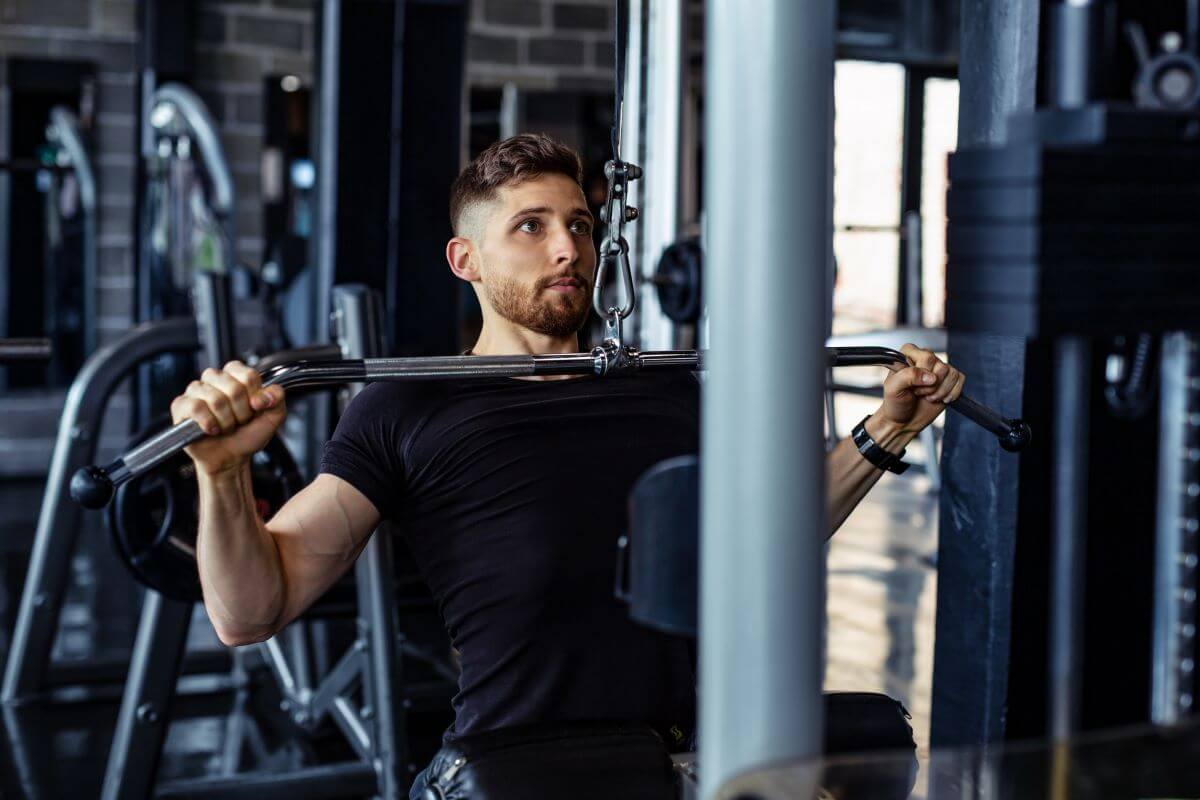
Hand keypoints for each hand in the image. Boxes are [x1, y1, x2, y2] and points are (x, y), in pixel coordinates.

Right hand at [170, 360, 286, 476]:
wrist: (231, 458)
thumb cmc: (248, 434)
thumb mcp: (272, 417)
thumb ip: (277, 399)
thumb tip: (264, 395)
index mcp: (236, 376)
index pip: (249, 374)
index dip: (255, 396)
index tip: (255, 408)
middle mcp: (215, 379)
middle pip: (233, 387)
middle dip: (241, 412)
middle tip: (239, 421)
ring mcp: (196, 391)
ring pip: (215, 398)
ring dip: (226, 420)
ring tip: (225, 426)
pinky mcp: (181, 405)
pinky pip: (196, 407)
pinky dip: (208, 423)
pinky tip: (212, 429)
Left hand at [876, 343, 964, 435]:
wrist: (904, 420)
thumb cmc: (895, 403)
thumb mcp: (893, 388)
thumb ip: (908, 376)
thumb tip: (931, 376)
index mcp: (908, 354)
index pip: (927, 357)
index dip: (922, 375)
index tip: (912, 386)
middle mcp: (924, 357)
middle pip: (941, 366)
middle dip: (931, 386)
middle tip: (919, 393)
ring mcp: (938, 368)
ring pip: (951, 373)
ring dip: (940, 391)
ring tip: (928, 396)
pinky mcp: (949, 379)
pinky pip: (960, 379)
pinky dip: (952, 393)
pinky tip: (941, 398)